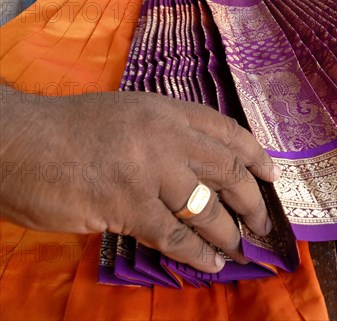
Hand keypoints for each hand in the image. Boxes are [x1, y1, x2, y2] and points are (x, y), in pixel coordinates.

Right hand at [0, 86, 280, 272]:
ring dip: (229, 234)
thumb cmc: (67, 130)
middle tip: (261, 224)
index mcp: (166, 110)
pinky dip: (198, 254)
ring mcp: (148, 169)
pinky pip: (175, 236)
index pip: (228, 131)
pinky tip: (210, 264)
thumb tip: (199, 171)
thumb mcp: (127, 116)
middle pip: (228, 171)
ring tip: (239, 249)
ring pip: (208, 208)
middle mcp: (166, 135)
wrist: (15, 141)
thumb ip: (165, 135)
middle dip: (252, 202)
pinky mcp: (127, 204)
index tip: (272, 176)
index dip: (256, 156)